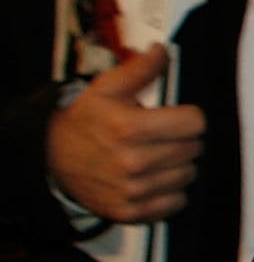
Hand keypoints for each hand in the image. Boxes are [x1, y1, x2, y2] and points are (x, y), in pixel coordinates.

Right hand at [46, 47, 205, 222]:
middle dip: (182, 139)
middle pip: (193, 148)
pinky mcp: (132, 211)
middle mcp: (132, 161)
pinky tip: (152, 178)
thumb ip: (139, 70)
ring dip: (177, 165)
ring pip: (188, 174)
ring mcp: (132, 189)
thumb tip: (162, 51)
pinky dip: (169, 191)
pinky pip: (176, 201)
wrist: (51, 158)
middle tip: (161, 136)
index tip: (177, 117)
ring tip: (155, 155)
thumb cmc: (82, 123)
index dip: (188, 117)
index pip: (194, 123)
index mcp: (128, 128)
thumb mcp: (105, 90)